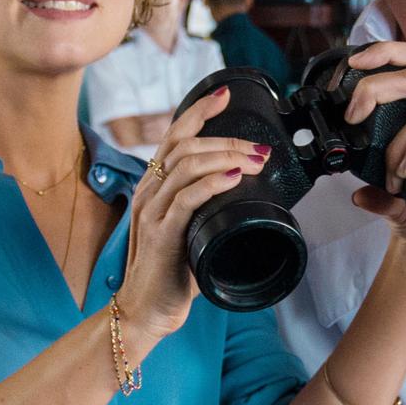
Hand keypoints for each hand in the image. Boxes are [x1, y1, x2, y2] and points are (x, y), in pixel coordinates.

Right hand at [119, 86, 271, 338]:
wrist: (145, 310)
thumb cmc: (171, 273)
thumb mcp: (190, 230)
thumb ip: (206, 208)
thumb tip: (243, 191)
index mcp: (154, 187)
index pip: (174, 136)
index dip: (199, 112)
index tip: (225, 95)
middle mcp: (148, 192)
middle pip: (184, 144)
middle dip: (227, 138)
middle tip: (260, 148)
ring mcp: (151, 211)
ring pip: (186, 164)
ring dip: (227, 156)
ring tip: (255, 161)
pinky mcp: (160, 233)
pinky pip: (186, 197)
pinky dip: (213, 182)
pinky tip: (233, 177)